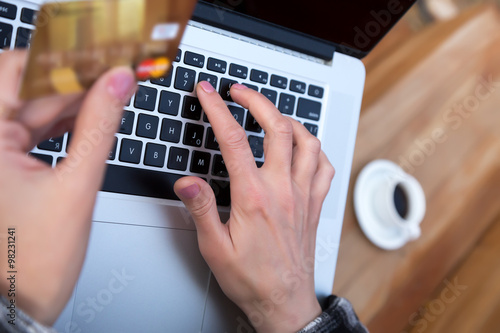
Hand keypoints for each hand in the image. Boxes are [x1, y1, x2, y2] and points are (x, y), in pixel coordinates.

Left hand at [0, 50, 136, 324]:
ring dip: (70, 103)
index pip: (15, 70)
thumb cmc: (31, 262)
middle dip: (73, 82)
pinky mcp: (1, 167)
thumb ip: (99, 127)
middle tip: (113, 77)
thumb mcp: (76, 185)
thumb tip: (117, 84)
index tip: (96, 58)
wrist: (16, 305)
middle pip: (27, 90)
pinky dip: (60, 124)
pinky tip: (88, 120)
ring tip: (109, 97)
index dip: (60, 59)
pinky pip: (31, 132)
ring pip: (31, 110)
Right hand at [174, 82, 334, 332]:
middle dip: (257, 100)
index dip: (218, 110)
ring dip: (288, 119)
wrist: (284, 302)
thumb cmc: (252, 279)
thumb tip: (187, 181)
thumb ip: (202, 209)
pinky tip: (303, 146)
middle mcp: (283, 190)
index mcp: (254, 198)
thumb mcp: (215, 248)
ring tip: (271, 112)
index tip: (209, 93)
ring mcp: (303, 195)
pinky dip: (314, 147)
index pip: (234, 141)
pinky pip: (324, 166)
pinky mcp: (314, 204)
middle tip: (239, 91)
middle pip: (277, 128)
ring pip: (307, 141)